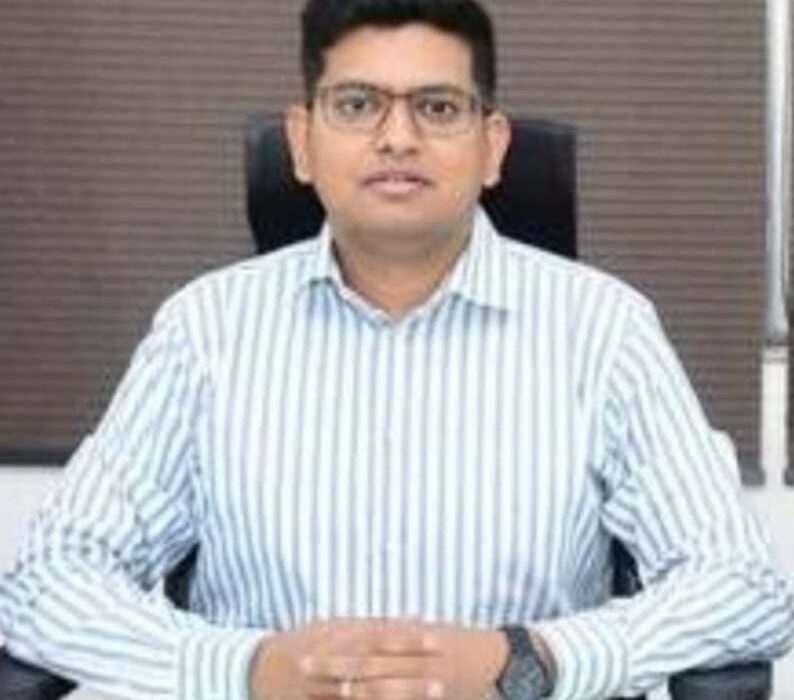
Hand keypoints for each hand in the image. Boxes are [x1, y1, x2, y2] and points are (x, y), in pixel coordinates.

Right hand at [248, 618, 441, 699]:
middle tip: (442, 678)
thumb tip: (406, 621)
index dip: (406, 639)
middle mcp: (330, 662)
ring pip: (364, 695)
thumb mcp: (331, 628)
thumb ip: (366, 627)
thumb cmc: (303, 644)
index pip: (377, 637)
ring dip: (398, 696)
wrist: (258, 670)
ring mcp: (323, 691)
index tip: (436, 639)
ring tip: (430, 696)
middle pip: (375, 668)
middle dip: (409, 674)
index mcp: (335, 637)